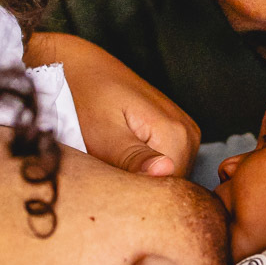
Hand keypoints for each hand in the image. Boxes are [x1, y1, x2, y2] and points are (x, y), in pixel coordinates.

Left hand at [25, 32, 199, 176]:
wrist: (77, 67)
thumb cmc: (84, 96)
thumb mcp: (103, 134)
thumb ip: (134, 157)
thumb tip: (165, 172)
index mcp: (177, 134)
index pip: (170, 193)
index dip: (138, 197)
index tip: (110, 187)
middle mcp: (188, 134)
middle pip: (170, 186)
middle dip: (138, 187)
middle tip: (105, 172)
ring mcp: (182, 132)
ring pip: (165, 177)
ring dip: (137, 178)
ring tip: (110, 161)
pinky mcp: (170, 132)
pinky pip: (160, 164)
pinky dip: (138, 167)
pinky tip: (118, 155)